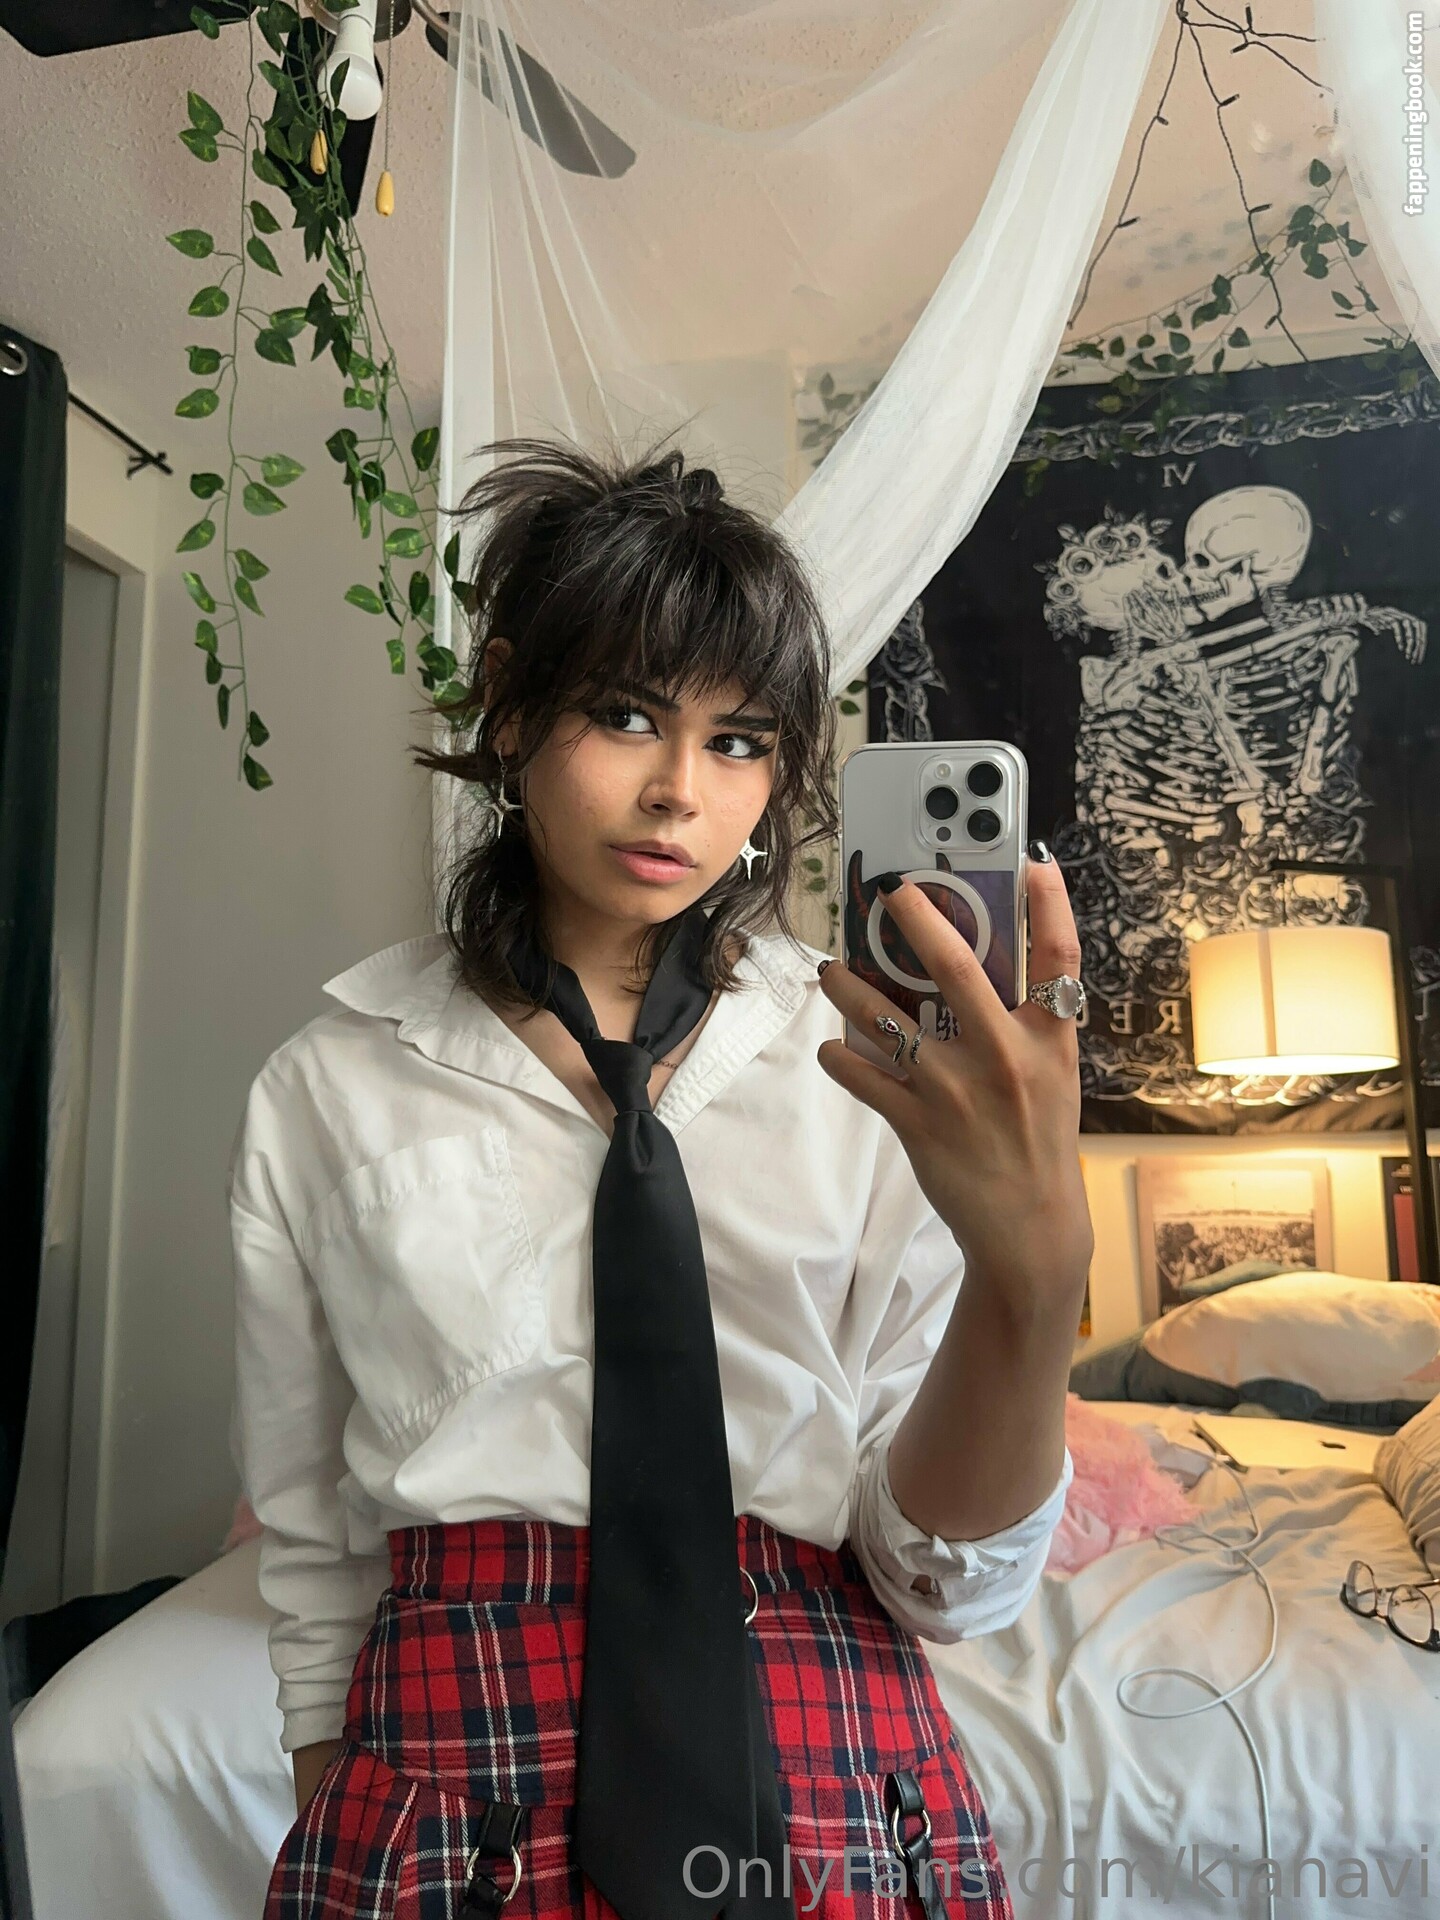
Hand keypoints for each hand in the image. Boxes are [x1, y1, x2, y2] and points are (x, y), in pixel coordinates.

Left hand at [815, 854, 1092, 1311]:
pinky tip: (836, 1050)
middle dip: (920, 921)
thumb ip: (1023, 1026)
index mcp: (1048, 1042)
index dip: (1050, 907)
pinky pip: (862, 1073)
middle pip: (958, 970)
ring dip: (850, 988)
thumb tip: (970, 972)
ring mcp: (957, 1089)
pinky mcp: (918, 1122)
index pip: (1058, 962)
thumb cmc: (1039, 1142)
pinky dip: (841, 1057)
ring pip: (888, 1018)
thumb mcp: (1052, 1077)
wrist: (1029, 1226)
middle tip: (890, 892)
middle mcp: (1005, 1057)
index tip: (1034, 861)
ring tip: (831, 971)